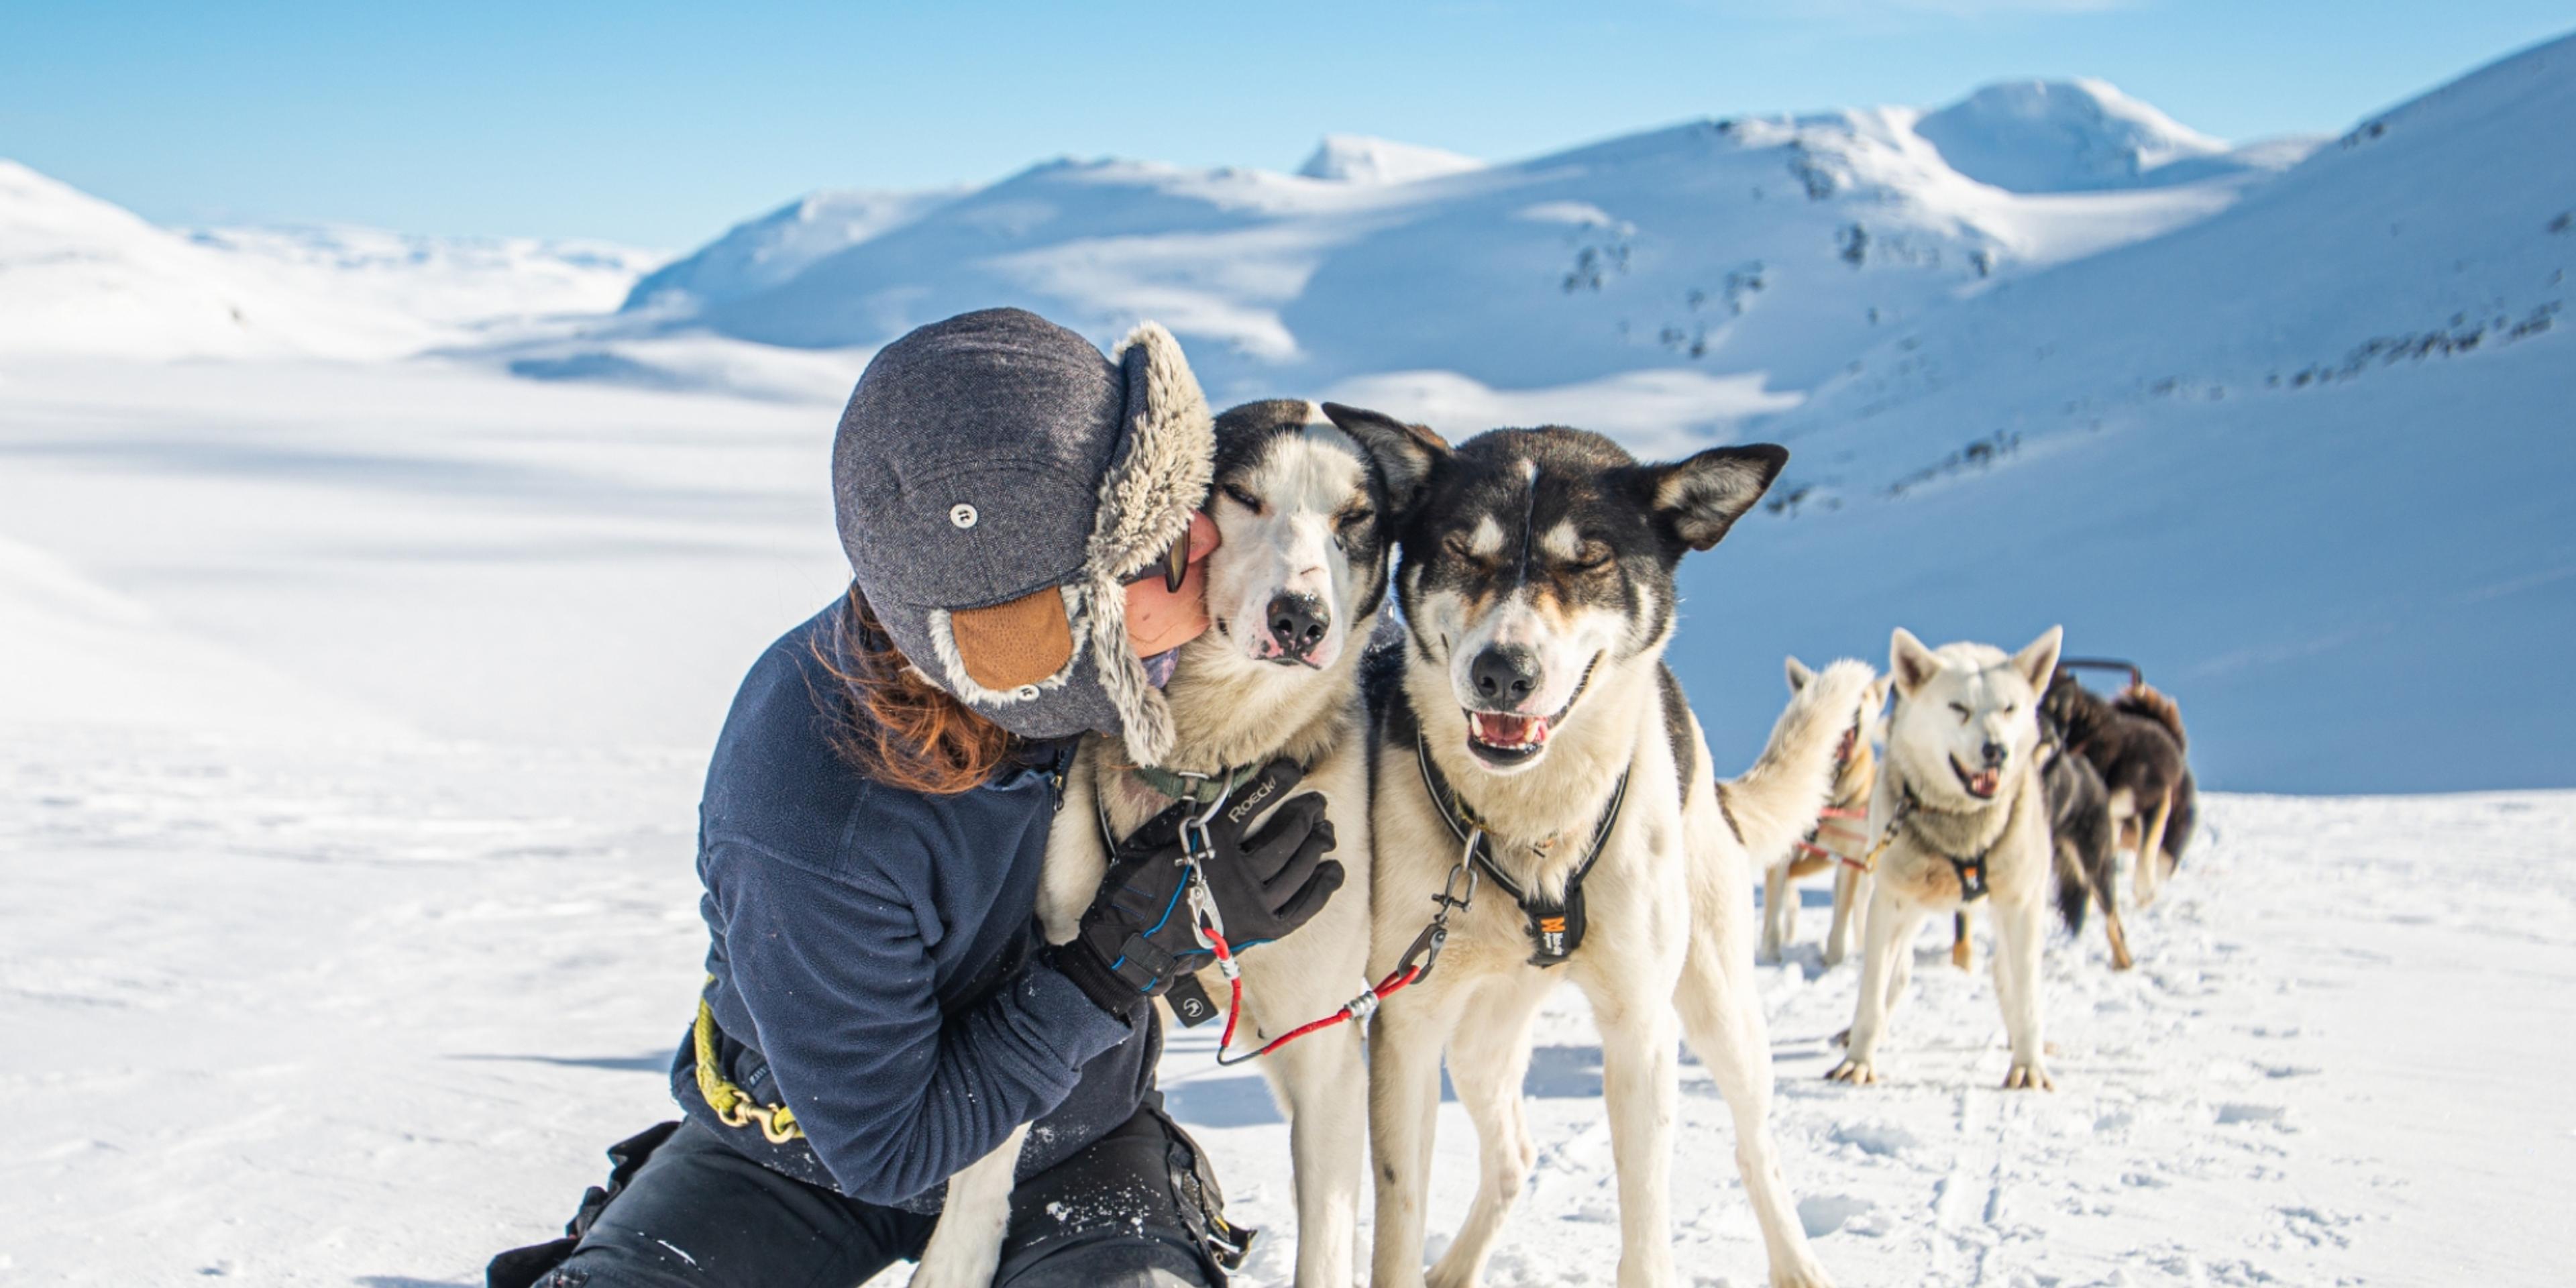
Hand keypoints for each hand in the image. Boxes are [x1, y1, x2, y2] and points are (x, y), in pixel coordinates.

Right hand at [1052, 758, 1342, 1014]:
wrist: (1134, 940)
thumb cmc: (1139, 885)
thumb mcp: (1154, 838)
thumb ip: (1189, 816)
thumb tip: (1218, 790)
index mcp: (1210, 844)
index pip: (1253, 803)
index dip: (1278, 782)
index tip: (1292, 770)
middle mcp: (1237, 873)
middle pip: (1286, 837)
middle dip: (1307, 815)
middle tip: (1315, 804)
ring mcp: (1251, 905)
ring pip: (1299, 869)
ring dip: (1317, 846)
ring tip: (1325, 832)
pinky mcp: (1259, 931)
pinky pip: (1302, 908)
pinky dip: (1322, 888)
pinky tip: (1332, 870)